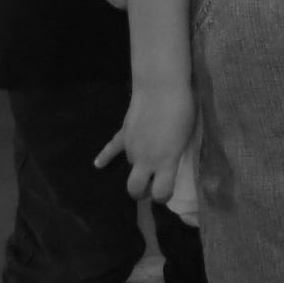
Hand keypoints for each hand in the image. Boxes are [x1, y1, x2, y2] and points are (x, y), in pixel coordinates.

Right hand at [94, 82, 195, 202]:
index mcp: (165, 162)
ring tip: (146, 154)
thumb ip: (174, 154)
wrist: (161, 86)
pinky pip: (111, 148)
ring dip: (137, 164)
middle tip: (149, 185)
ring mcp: (132, 147)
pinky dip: (104, 157)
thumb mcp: (185, 137)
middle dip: (141, 192)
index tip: (166, 190)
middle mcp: (146, 160)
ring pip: (130, 165)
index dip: (163, 195)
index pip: (160, 193)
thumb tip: (168, 161)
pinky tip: (98, 164)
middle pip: (135, 189)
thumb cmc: (182, 109)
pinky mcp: (124, 133)